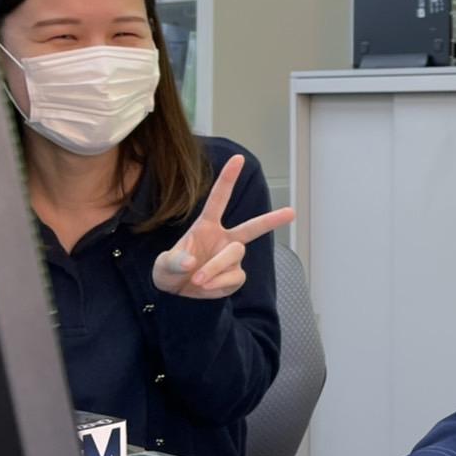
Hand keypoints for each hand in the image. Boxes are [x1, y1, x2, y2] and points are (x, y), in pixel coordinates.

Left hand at [152, 154, 294, 298]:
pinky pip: (234, 277)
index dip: (228, 179)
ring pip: (235, 255)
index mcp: (206, 226)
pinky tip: (206, 287)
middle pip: (252, 227)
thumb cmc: (170, 272)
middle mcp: (224, 238)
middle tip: (292, 212)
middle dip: (272, 220)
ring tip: (198, 279)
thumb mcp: (163, 265)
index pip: (218, 199)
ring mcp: (232, 257)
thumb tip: (192, 262)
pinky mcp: (236, 275)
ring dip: (215, 267)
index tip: (238, 158)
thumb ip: (175, 261)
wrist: (177, 296)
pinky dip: (218, 283)